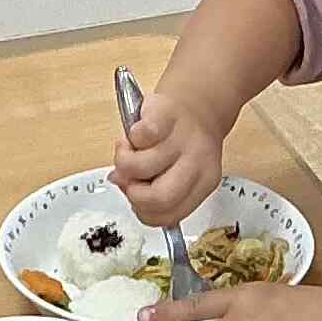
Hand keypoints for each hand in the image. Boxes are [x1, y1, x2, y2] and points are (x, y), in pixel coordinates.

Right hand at [111, 86, 226, 227]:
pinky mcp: (166, 115)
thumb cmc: (181, 142)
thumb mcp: (174, 171)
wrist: (196, 103)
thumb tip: (119, 182)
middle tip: (129, 179)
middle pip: (160, 198)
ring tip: (128, 151)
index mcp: (202, 183)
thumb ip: (149, 186)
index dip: (143, 211)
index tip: (135, 197)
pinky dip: (129, 138)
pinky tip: (135, 135)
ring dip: (124, 161)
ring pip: (141, 168)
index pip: (169, 217)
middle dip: (134, 194)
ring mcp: (182, 139)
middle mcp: (197, 163)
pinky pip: (140, 136)